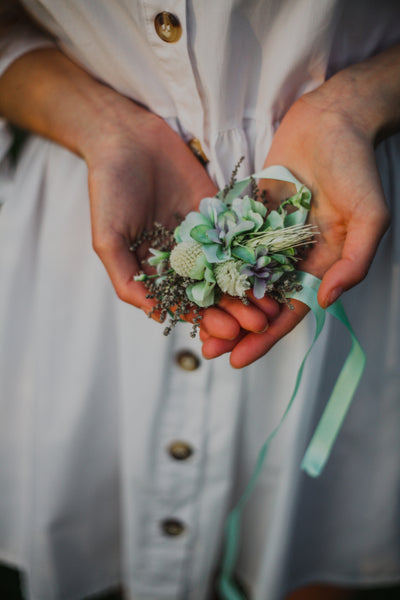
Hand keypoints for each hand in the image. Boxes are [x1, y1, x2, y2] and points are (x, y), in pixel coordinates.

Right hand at [0, 47, 277, 338]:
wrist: (127, 138)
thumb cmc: (110, 191)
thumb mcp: (108, 240)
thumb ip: (128, 280)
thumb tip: (156, 316)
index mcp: (159, 272)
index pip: (186, 303)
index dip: (207, 320)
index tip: (228, 332)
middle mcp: (185, 259)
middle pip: (215, 291)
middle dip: (236, 309)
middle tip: (259, 323)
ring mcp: (205, 236)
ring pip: (233, 268)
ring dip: (252, 288)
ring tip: (272, 304)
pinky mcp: (221, 212)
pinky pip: (242, 235)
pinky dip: (258, 252)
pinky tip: (275, 266)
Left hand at [202, 45, 399, 366]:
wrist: (333, 120)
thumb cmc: (356, 167)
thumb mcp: (368, 216)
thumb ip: (354, 261)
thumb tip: (327, 301)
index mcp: (319, 265)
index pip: (289, 310)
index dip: (266, 337)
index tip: (239, 358)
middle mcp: (290, 258)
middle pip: (258, 301)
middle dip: (234, 327)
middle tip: (207, 349)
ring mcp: (266, 237)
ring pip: (237, 278)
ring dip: (217, 301)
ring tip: (191, 322)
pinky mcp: (248, 215)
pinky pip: (226, 243)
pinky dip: (210, 262)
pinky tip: (188, 277)